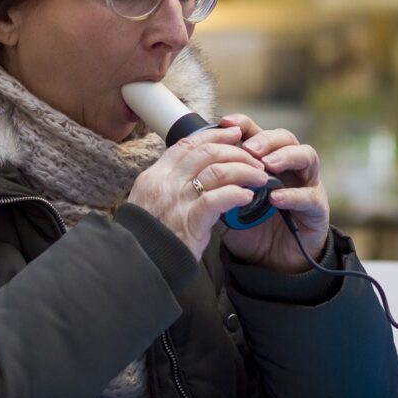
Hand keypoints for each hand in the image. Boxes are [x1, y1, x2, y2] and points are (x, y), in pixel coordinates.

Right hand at [128, 126, 268, 260]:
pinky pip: (218, 199)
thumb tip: (194, 172)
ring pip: (216, 171)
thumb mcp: (149, 201)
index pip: (187, 144)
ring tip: (259, 177)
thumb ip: (170, 185)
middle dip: (236, 151)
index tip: (233, 134)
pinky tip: (248, 196)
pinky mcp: (189, 222)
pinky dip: (236, 194)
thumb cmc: (148, 236)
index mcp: (156, 175)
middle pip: (206, 152)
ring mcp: (177, 201)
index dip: (214, 135)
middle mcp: (166, 183)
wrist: (138, 263)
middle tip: (255, 159)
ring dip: (243, 171)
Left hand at [216, 115, 329, 273]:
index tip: (225, 123)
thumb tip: (192, 175)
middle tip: (249, 148)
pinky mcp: (317, 209)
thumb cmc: (251, 228)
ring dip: (286, 157)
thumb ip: (215, 190)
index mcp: (266, 162)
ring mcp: (307, 185)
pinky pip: (310, 197)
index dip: (244, 124)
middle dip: (267, 139)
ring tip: (266, 166)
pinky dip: (293, 195)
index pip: (258, 134)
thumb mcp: (227, 207)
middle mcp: (289, 168)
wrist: (272, 263)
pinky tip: (276, 198)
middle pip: (285, 138)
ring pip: (307, 157)